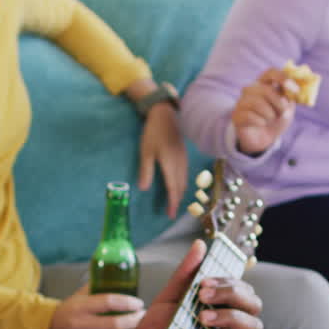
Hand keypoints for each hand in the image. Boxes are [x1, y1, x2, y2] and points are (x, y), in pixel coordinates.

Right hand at [49, 284, 144, 328]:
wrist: (47, 328)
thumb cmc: (70, 309)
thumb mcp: (79, 295)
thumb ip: (98, 287)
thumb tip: (121, 276)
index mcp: (80, 306)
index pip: (109, 302)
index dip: (127, 302)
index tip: (138, 303)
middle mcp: (79, 324)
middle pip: (115, 324)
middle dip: (134, 320)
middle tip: (143, 316)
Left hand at [106, 240, 262, 328]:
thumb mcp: (169, 298)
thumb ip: (186, 274)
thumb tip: (201, 244)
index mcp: (221, 308)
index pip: (242, 290)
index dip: (230, 282)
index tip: (203, 282)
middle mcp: (230, 327)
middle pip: (254, 305)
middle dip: (234, 294)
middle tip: (203, 296)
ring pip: (254, 327)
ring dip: (231, 316)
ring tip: (203, 317)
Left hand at [138, 103, 188, 217]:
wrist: (165, 114)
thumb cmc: (153, 132)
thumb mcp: (145, 152)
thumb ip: (146, 170)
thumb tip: (143, 189)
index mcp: (170, 164)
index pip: (173, 188)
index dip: (172, 202)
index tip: (170, 214)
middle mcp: (179, 163)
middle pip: (180, 187)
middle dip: (177, 201)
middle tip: (172, 213)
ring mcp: (183, 159)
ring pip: (184, 180)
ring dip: (181, 193)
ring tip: (176, 203)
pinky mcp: (183, 155)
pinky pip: (185, 174)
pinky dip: (183, 184)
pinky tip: (180, 186)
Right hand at [232, 68, 294, 154]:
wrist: (264, 139)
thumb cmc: (275, 121)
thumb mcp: (287, 109)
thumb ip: (289, 98)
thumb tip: (291, 92)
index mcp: (264, 84)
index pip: (270, 73)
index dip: (282, 78)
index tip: (294, 90)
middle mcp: (251, 90)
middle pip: (265, 89)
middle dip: (278, 103)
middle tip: (283, 112)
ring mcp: (241, 102)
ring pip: (256, 102)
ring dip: (269, 114)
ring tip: (271, 119)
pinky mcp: (236, 116)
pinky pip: (249, 116)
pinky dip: (260, 121)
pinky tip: (262, 124)